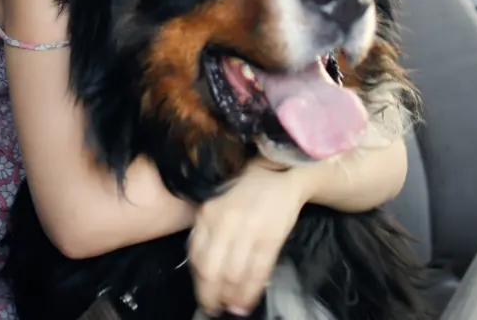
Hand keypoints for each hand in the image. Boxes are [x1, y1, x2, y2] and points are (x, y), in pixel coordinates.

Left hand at [187, 158, 307, 316]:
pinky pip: (258, 271)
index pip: (196, 254)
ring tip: (232, 309)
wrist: (281, 170)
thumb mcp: (218, 200)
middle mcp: (224, 221)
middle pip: (211, 269)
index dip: (198, 280)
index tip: (203, 293)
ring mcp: (248, 229)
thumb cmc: (246, 186)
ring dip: (232, 298)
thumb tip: (200, 263)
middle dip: (211, 294)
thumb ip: (208, 227)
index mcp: (208, 212)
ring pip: (234, 274)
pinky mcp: (270, 236)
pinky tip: (248, 301)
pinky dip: (251, 291)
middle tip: (214, 307)